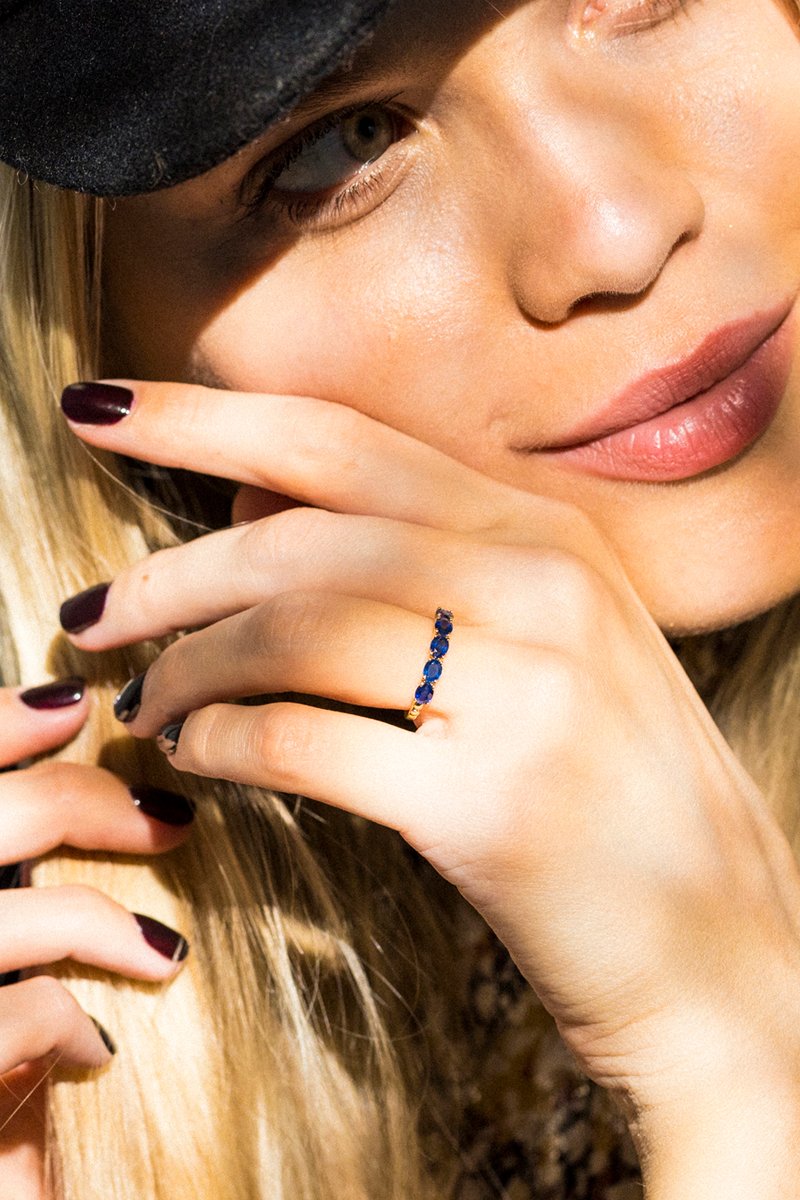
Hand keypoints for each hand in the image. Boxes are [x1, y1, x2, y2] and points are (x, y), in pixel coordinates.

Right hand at [0, 674, 192, 1133]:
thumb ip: (1, 852)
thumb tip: (56, 733)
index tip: (71, 705)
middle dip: (85, 804)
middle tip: (173, 821)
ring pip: (6, 922)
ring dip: (103, 927)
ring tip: (166, 952)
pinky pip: (15, 1020)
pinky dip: (65, 1024)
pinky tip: (93, 1044)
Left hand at [61, 380, 799, 1127]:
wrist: (721, 946)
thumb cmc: (615, 791)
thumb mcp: (548, 644)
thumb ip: (425, 565)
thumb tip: (256, 511)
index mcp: (546, 533)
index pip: (344, 442)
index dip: (207, 418)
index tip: (102, 412)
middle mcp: (541, 585)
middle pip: (300, 535)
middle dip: (169, 570)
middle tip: (89, 613)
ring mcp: (525, 690)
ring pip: (292, 632)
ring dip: (187, 667)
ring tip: (142, 703)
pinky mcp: (494, 804)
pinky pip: (308, 744)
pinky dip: (225, 745)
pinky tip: (196, 761)